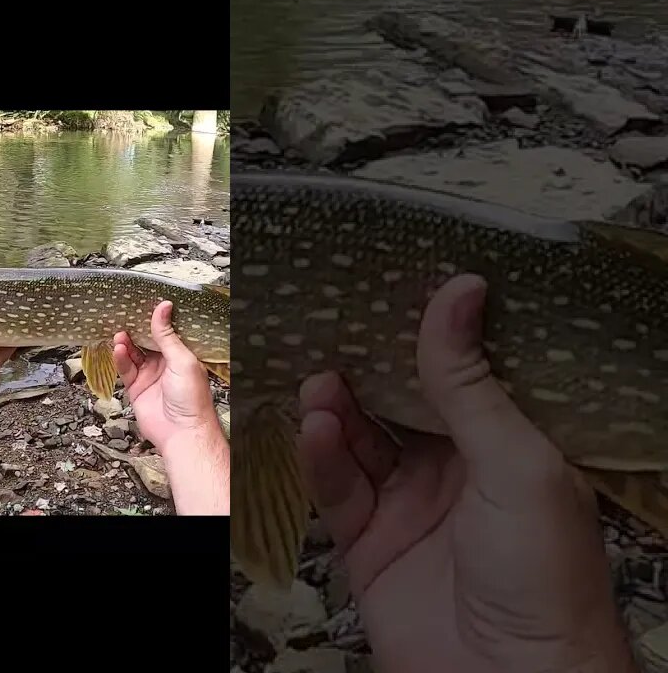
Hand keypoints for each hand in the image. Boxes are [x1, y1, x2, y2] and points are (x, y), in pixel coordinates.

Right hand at [114, 300, 227, 514]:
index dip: (155, 319)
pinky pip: (125, 369)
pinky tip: (118, 349)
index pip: (166, 332)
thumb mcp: (181, 359)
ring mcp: (150, 376)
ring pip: (133, 354)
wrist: (181, 432)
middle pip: (146, 341)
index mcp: (181, 355)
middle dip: (136, 330)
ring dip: (126, 343)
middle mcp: (165, 364)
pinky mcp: (136, 389)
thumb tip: (163, 307)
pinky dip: (120, 358)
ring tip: (119, 333)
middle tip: (125, 315)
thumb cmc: (191, 399)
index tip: (143, 304)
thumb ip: (167, 335)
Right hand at [297, 274, 634, 672]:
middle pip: (400, 402)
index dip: (429, 334)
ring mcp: (408, 506)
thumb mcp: (514, 463)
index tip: (394, 285)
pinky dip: (322, 456)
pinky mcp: (367, 542)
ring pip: (361, 439)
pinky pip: (336, 487)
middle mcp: (456, 470)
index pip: (462, 375)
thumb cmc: (543, 575)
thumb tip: (459, 293)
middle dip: (370, 366)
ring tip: (322, 381)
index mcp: (507, 446)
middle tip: (338, 324)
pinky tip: (317, 428)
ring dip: (338, 408)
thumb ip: (470, 382)